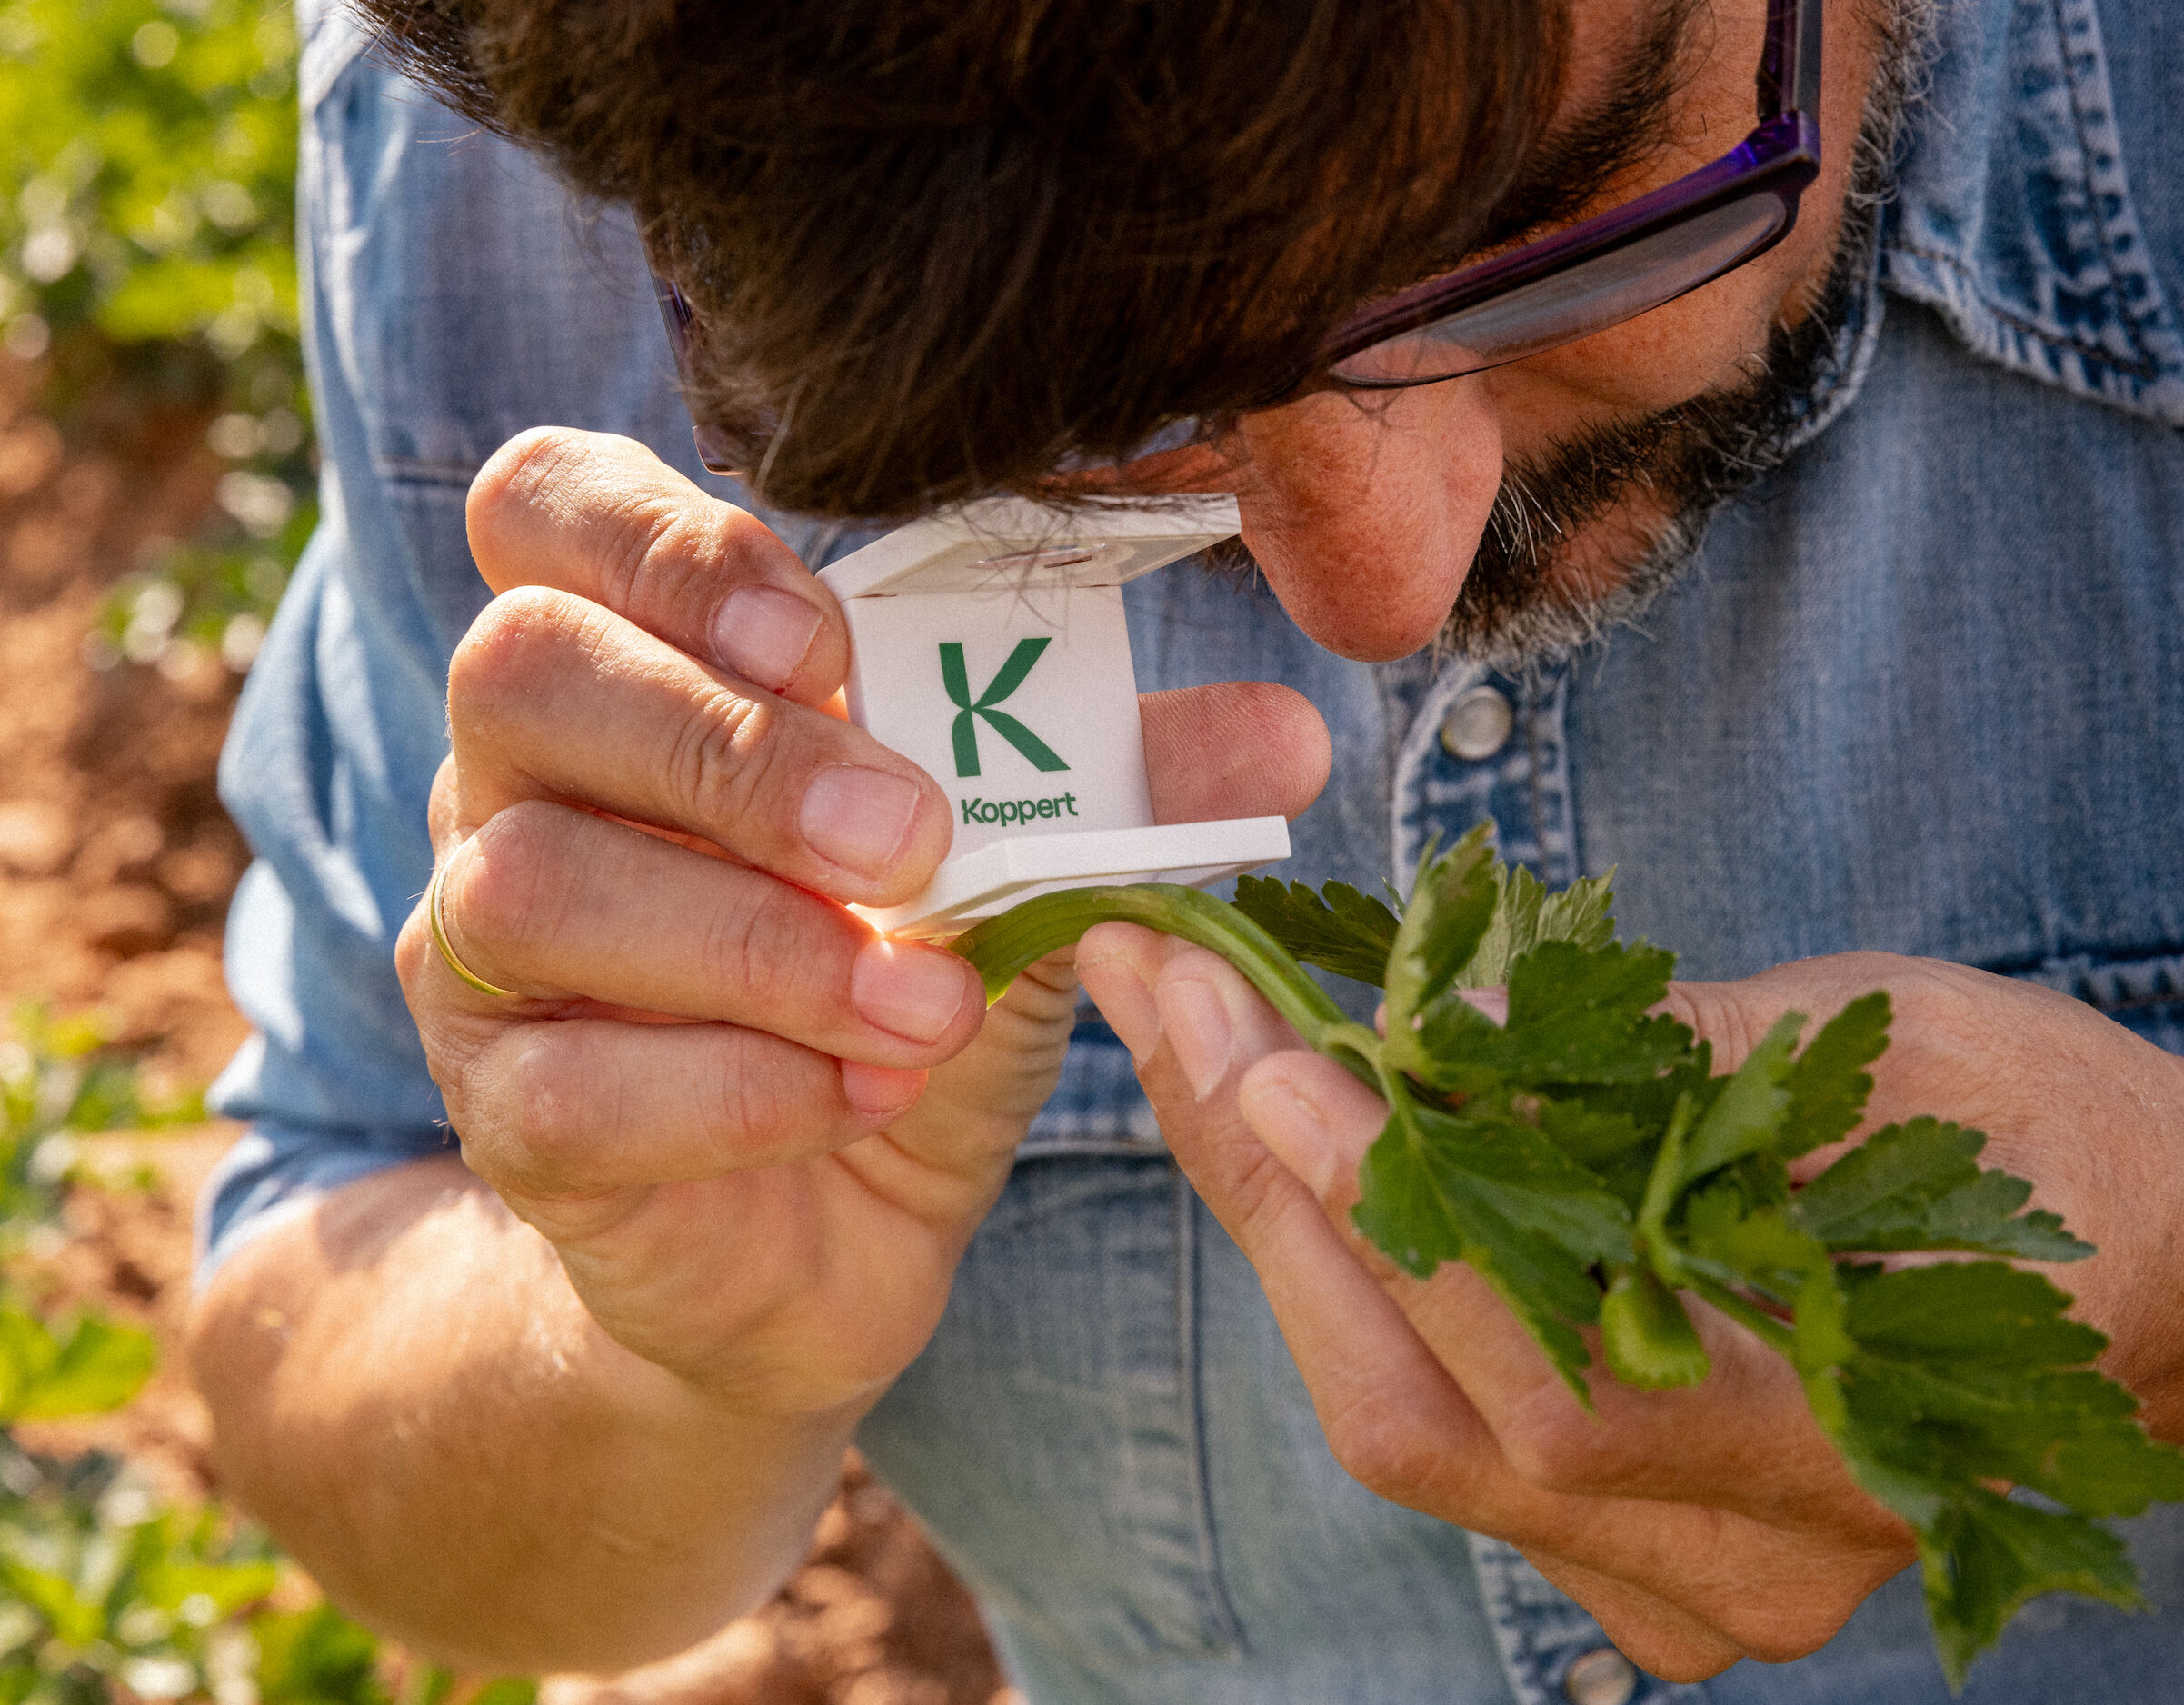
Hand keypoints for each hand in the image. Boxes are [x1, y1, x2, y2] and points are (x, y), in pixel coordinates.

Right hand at [397, 427, 1327, 1420]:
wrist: (832, 1235)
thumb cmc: (903, 1000)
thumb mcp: (1023, 873)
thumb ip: (1125, 786)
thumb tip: (1287, 735)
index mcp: (641, 666)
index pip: (547, 507)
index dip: (665, 542)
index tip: (828, 639)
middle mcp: (520, 783)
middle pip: (521, 672)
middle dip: (734, 749)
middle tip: (908, 839)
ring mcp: (482, 952)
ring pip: (532, 885)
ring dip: (757, 942)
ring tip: (922, 1005)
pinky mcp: (505, 1116)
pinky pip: (566, 1088)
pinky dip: (739, 1090)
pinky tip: (860, 1097)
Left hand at [1075, 933, 2183, 1678]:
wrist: (2140, 1253)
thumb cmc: (2044, 1129)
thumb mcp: (1889, 1046)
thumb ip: (1671, 1063)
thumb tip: (1442, 1029)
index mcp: (1860, 1447)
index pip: (1563, 1381)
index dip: (1397, 1222)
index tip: (1269, 1052)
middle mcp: (1759, 1561)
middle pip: (1439, 1426)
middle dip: (1281, 1201)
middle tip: (1176, 1004)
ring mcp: (1689, 1581)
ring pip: (1409, 1433)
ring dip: (1287, 1231)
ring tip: (1202, 1047)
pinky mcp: (1634, 1549)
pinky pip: (1435, 1429)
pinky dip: (1351, 1282)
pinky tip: (1291, 1145)